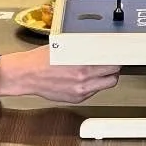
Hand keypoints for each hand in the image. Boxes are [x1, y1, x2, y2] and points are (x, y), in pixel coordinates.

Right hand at [0, 49, 119, 102]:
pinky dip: (94, 85)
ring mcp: (81, 90)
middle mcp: (84, 78)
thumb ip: (85, 49)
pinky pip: (94, 91)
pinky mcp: (77, 98)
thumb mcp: (66, 47)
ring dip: (107, 77)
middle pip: (114, 75)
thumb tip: (100, 47)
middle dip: (114, 68)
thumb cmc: (42, 59)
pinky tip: (85, 78)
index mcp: (82, 63)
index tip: (118, 55)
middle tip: (111, 62)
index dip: (116, 58)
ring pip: (107, 85)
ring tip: (100, 70)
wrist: (27, 75)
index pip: (111, 62)